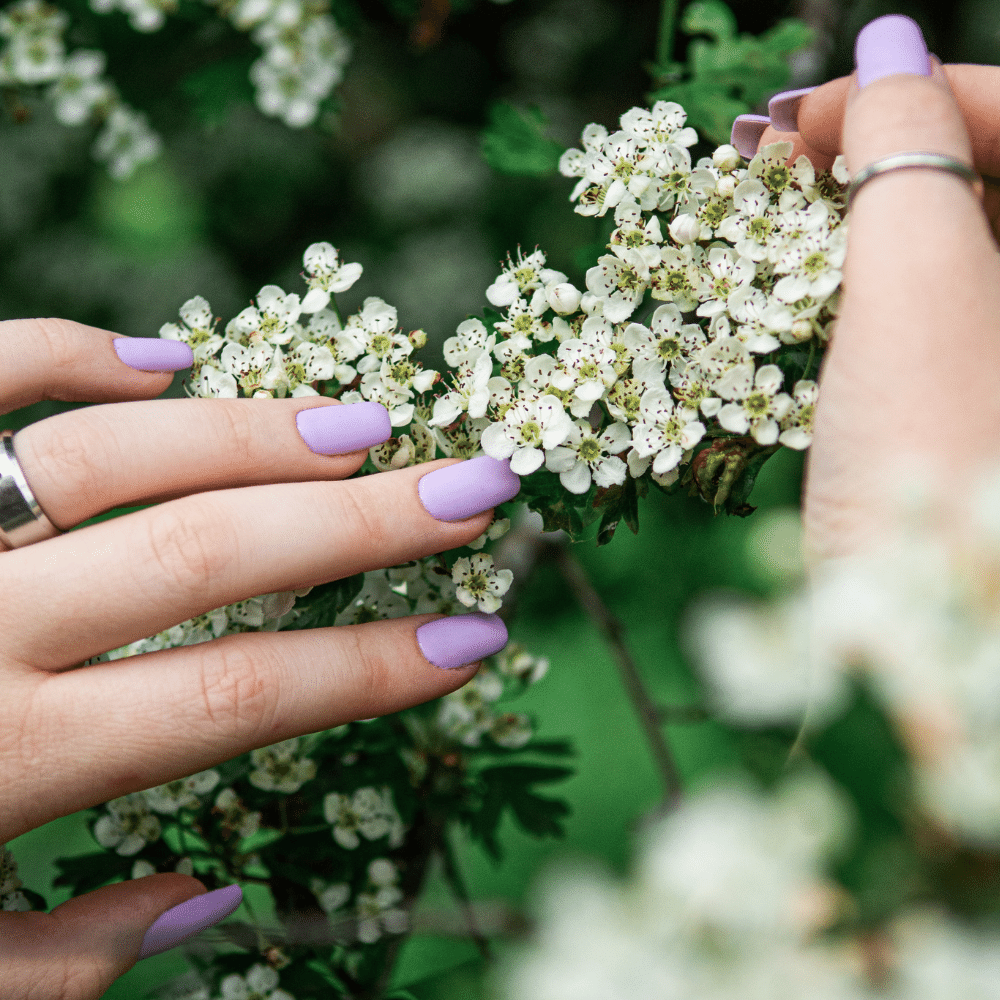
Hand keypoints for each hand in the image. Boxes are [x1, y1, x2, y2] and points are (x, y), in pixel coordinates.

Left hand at [0, 319, 516, 997]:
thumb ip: (60, 965)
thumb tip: (210, 899)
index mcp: (1, 765)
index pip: (246, 694)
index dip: (378, 670)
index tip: (480, 638)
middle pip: (217, 553)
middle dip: (368, 522)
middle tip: (477, 487)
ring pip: (118, 452)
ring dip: (256, 431)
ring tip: (367, 421)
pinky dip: (67, 353)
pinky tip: (163, 360)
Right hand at [737, 16, 999, 558]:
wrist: (928, 674)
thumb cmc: (932, 491)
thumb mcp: (919, 305)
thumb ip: (906, 161)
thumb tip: (888, 49)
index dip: (910, 95)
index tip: (793, 123)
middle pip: (981, 179)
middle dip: (875, 152)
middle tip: (770, 166)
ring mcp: (996, 365)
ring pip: (948, 245)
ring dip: (860, 220)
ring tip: (771, 222)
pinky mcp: (964, 414)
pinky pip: (928, 313)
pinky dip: (864, 288)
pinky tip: (803, 295)